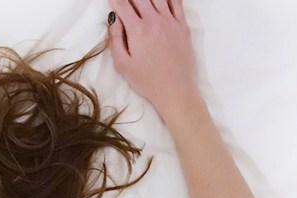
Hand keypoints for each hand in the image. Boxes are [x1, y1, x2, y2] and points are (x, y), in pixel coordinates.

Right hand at [107, 0, 200, 121]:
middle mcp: (155, 21)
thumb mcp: (122, 64)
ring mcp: (171, 21)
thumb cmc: (147, 81)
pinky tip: (160, 0)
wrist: (176, 90)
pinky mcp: (183, 26)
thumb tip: (114, 19)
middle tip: (125, 2)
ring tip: (139, 1)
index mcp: (137, 30)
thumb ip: (115, 39)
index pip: (122, 5)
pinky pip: (176, 2)